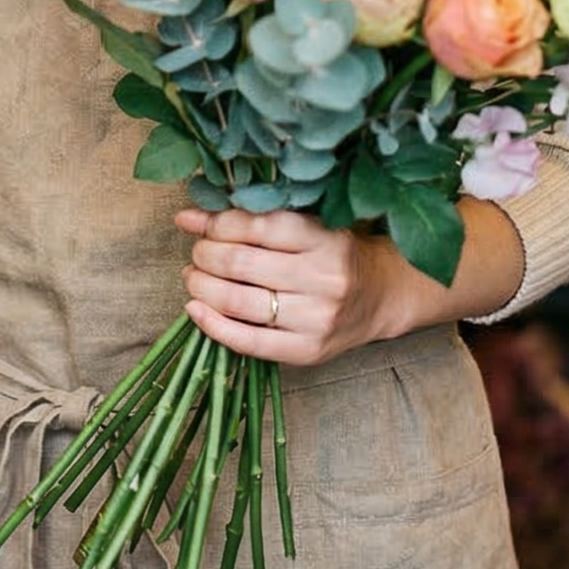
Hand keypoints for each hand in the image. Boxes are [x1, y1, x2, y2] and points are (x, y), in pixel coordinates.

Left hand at [174, 206, 387, 366]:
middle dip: (205, 255)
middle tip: (197, 253)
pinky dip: (213, 326)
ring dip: (202, 287)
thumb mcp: (307, 226)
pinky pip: (249, 341)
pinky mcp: (308, 351)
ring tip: (194, 277)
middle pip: (241, 263)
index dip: (216, 224)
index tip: (195, 223)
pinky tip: (195, 309)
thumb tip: (188, 218)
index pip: (257, 225)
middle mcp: (323, 278)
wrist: (380, 297)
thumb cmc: (335, 254)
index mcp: (325, 240)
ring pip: (239, 302)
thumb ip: (255, 219)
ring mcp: (316, 318)